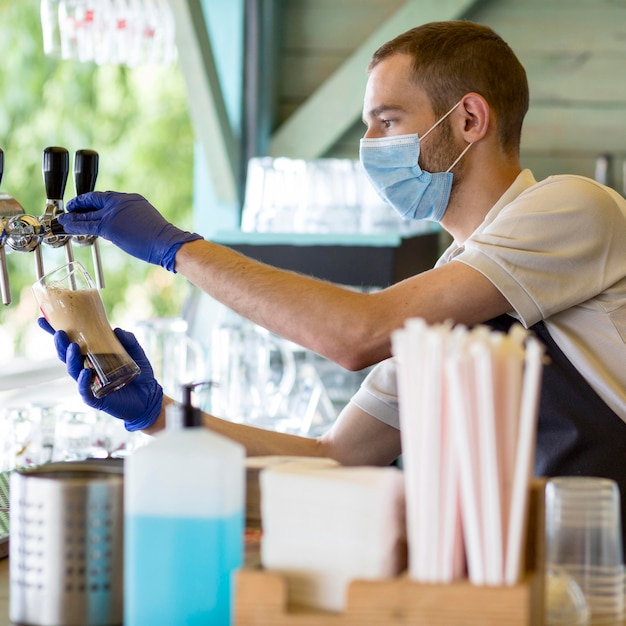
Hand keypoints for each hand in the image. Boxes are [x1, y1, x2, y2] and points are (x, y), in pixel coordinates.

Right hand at [38, 317, 162, 431]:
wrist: (149, 398)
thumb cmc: (140, 375)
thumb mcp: (137, 354)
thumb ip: (130, 341)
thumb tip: (117, 330)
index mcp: (93, 356)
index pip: (72, 344)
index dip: (57, 333)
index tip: (44, 320)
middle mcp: (87, 368)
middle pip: (68, 356)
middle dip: (61, 344)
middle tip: (60, 333)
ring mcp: (90, 383)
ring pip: (73, 371)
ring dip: (71, 359)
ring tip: (72, 347)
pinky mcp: (96, 398)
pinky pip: (85, 390)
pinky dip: (82, 382)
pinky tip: (84, 372)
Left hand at [60, 191, 202, 271]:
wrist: (167, 242)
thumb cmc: (162, 238)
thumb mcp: (144, 223)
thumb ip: (128, 222)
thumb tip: (113, 233)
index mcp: (132, 199)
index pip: (108, 198)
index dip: (95, 202)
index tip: (88, 205)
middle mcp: (121, 201)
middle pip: (95, 200)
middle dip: (81, 204)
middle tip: (71, 207)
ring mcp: (114, 212)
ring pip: (88, 213)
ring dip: (73, 216)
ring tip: (63, 219)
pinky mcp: (108, 225)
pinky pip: (86, 224)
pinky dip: (73, 225)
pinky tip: (66, 226)